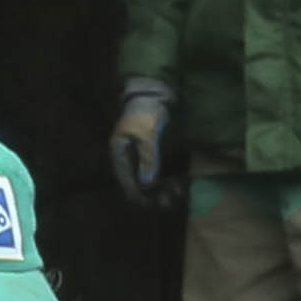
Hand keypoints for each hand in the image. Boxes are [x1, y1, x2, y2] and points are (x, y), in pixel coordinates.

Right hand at [110, 79, 173, 204]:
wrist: (154, 95)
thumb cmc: (145, 113)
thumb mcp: (146, 134)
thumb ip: (148, 158)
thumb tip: (146, 184)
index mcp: (120, 156)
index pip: (127, 184)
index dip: (141, 197)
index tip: (156, 205)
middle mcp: (129, 161)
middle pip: (139, 186)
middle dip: (155, 196)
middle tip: (171, 201)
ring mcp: (141, 159)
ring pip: (151, 182)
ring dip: (163, 190)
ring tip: (179, 193)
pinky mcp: (152, 156)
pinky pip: (159, 173)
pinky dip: (168, 180)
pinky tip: (180, 183)